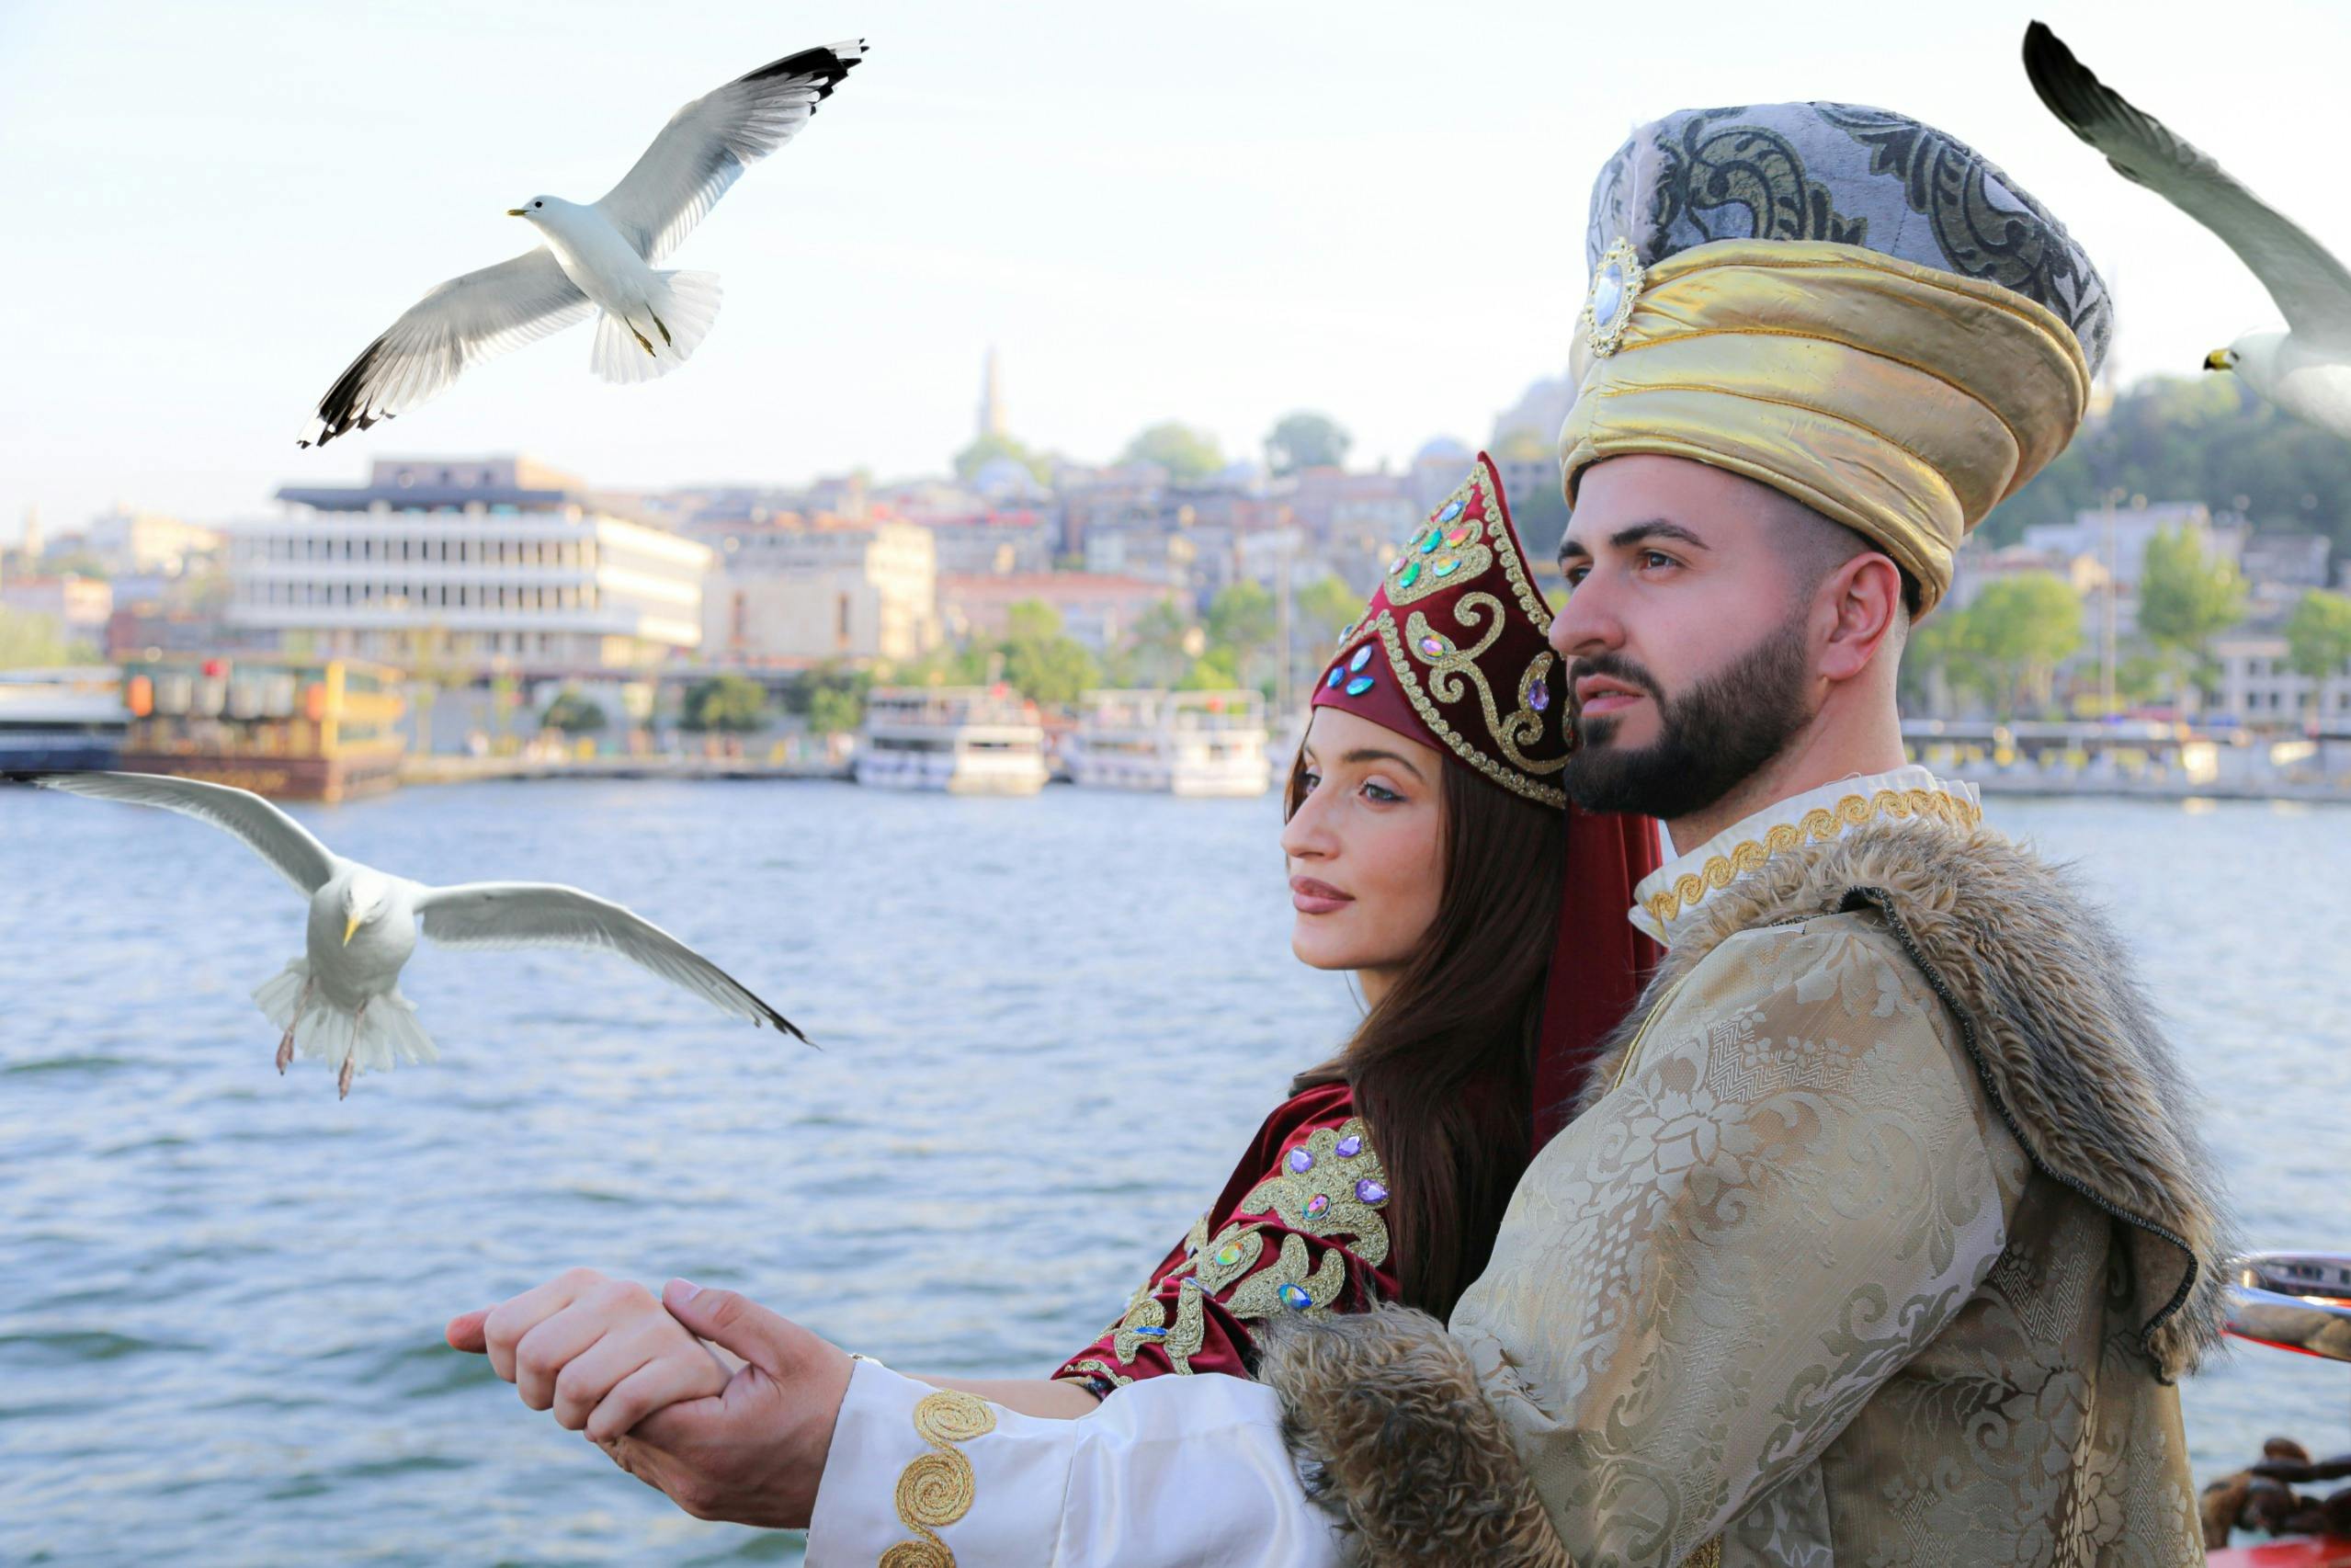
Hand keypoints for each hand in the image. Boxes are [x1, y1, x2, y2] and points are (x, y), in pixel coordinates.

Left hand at [445, 1268, 728, 1441]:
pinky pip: (614, 1408)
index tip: (545, 1376)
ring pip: (573, 1386)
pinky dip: (606, 1429)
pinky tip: (621, 1422)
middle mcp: (619, 1292)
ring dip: (576, 1420)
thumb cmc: (618, 1368)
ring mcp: (655, 1326)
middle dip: (542, 1398)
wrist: (697, 1393)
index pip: (503, 1328)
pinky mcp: (683, 1365)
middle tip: (571, 1401)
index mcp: (582, 1282)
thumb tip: (450, 1331)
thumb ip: (507, 1334)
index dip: (510, 1370)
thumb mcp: (560, 1345)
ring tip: (598, 1410)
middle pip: (534, 1357)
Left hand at [591, 1279, 854, 1527]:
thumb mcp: (788, 1346)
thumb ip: (726, 1314)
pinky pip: (654, 1467)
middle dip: (617, 1387)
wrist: (867, 1465)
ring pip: (631, 1452)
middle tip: (630, 1346)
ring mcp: (695, 1498)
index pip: (623, 1406)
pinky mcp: (703, 1504)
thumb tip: (670, 1290)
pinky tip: (669, 1401)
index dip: (616, 1369)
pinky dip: (650, 1434)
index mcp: (709, 1442)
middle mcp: (693, 1481)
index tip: (633, 1336)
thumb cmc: (833, 1400)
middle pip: (618, 1432)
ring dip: (630, 1413)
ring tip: (648, 1370)